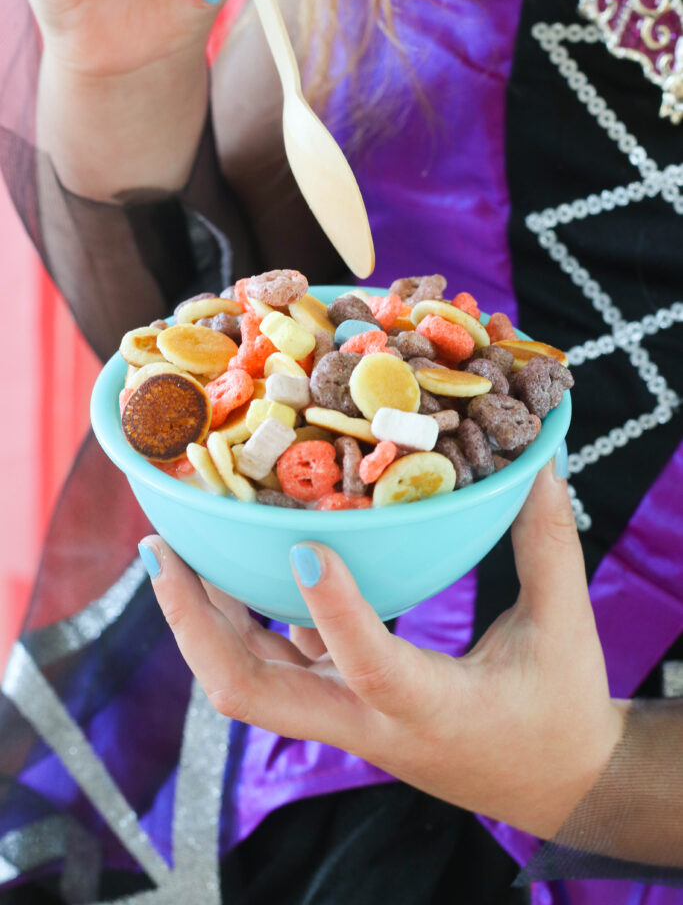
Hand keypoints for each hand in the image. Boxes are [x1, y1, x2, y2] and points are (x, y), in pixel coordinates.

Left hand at [144, 463, 626, 839]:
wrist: (551, 783)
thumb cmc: (561, 710)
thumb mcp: (565, 628)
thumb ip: (548, 542)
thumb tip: (540, 461)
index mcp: (430, 709)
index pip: (371, 664)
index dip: (332, 608)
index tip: (304, 544)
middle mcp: (369, 722)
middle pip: (252, 692)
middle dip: (195, 622)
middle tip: (162, 548)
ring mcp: (346, 717)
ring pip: (250, 680)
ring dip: (204, 618)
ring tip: (173, 549)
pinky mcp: (344, 704)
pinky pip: (277, 664)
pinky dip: (246, 619)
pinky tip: (236, 567)